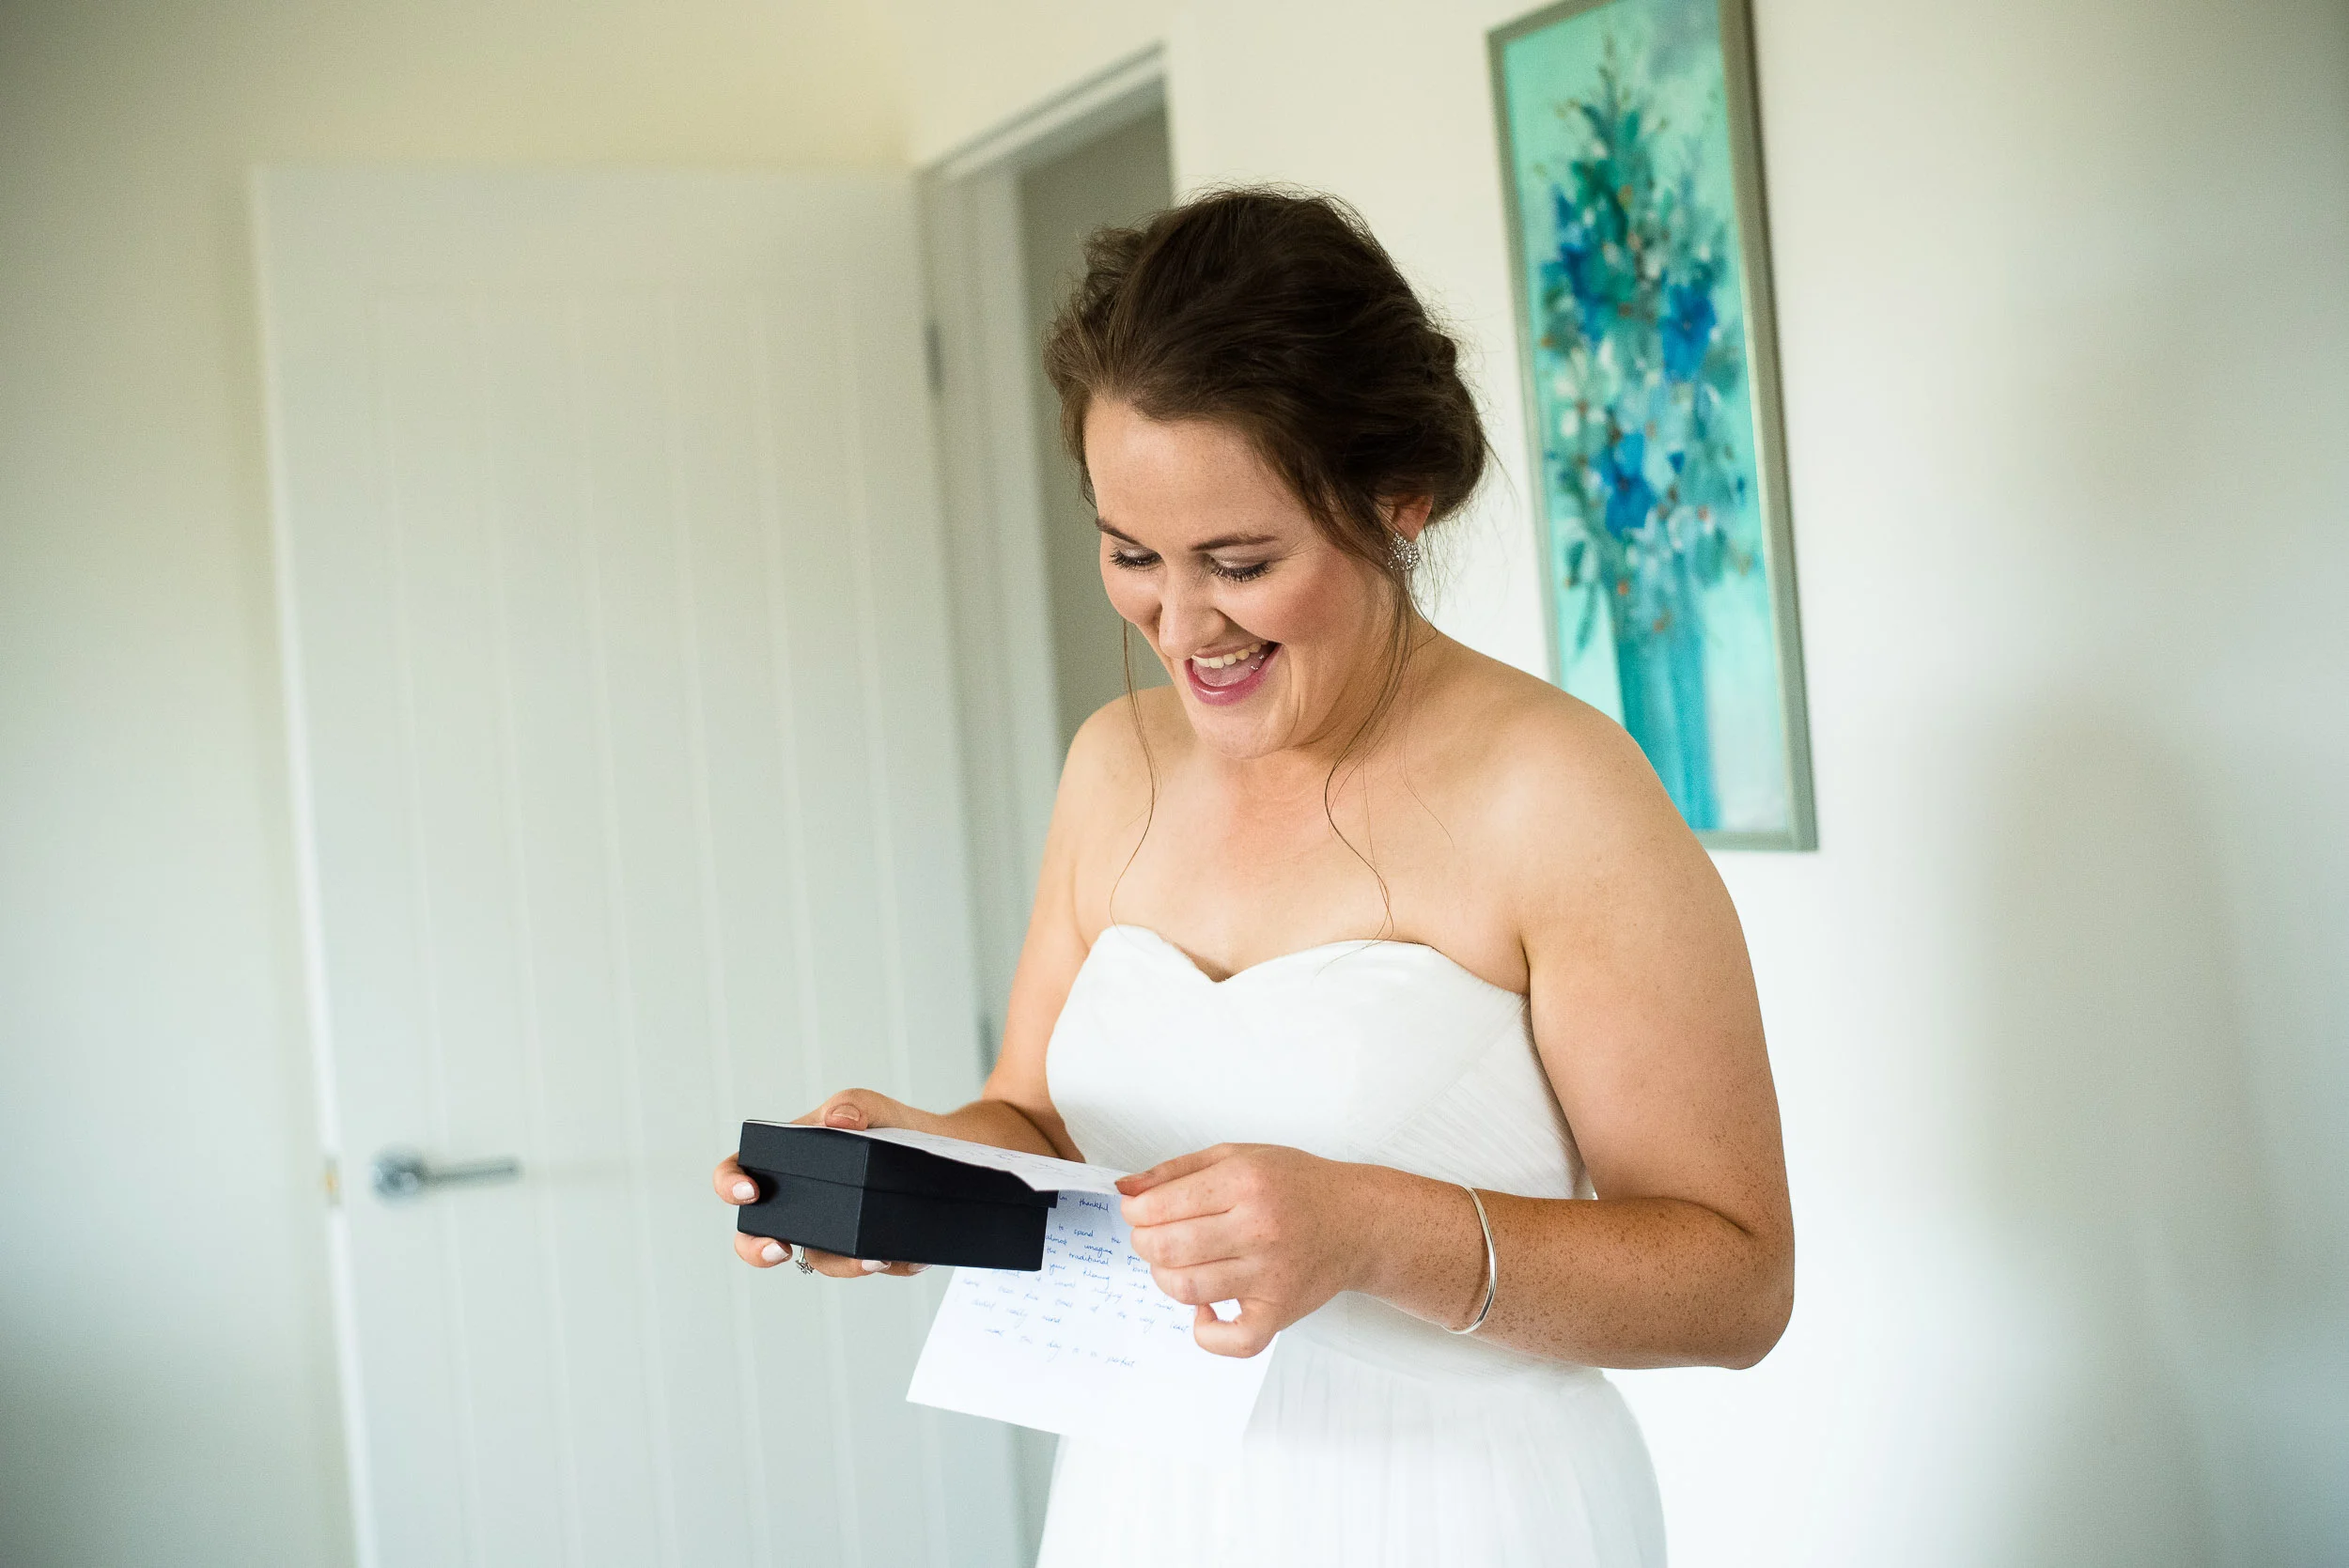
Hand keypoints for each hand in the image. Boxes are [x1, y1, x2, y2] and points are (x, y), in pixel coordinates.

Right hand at [714, 1088, 929, 1278]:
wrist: (943, 1150)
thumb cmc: (890, 1126)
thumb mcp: (871, 1107)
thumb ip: (853, 1104)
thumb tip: (839, 1119)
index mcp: (786, 1164)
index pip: (737, 1173)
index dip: (730, 1185)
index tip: (751, 1191)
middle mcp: (799, 1204)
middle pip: (756, 1237)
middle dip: (756, 1250)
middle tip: (780, 1248)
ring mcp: (831, 1232)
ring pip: (820, 1261)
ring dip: (842, 1266)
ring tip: (874, 1257)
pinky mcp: (867, 1251)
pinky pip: (872, 1265)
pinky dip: (893, 1264)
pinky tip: (910, 1255)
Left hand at [1118, 1143, 1366, 1357]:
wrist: (1356, 1221)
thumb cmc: (1295, 1186)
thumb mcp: (1237, 1156)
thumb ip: (1176, 1170)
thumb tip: (1125, 1189)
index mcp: (1244, 1183)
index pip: (1161, 1206)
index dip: (1135, 1211)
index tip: (1137, 1211)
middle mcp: (1258, 1229)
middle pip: (1167, 1249)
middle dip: (1143, 1243)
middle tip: (1152, 1236)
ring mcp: (1270, 1275)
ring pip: (1186, 1289)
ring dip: (1165, 1278)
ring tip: (1178, 1263)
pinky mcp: (1280, 1311)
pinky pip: (1231, 1340)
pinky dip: (1205, 1332)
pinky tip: (1205, 1308)